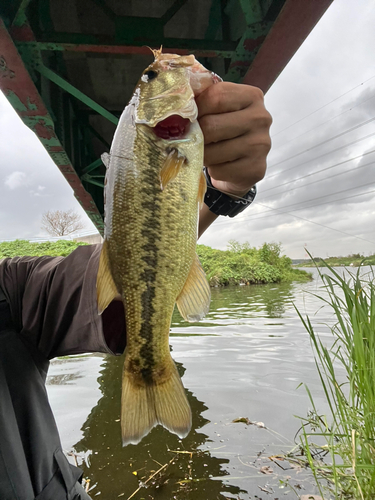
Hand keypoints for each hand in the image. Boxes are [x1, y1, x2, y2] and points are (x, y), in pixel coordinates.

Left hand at [196, 82, 271, 197]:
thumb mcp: (218, 108)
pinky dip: (213, 170)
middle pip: (211, 126)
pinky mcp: (255, 169)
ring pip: (212, 152)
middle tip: (193, 140)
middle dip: (195, 136)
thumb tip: (177, 95)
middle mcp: (260, 118)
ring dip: (202, 155)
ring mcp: (260, 145)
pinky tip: (220, 165)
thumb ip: (201, 96)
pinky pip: (219, 171)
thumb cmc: (226, 130)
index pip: (215, 97)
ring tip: (207, 152)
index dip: (195, 109)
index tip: (190, 118)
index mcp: (252, 96)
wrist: (245, 163)